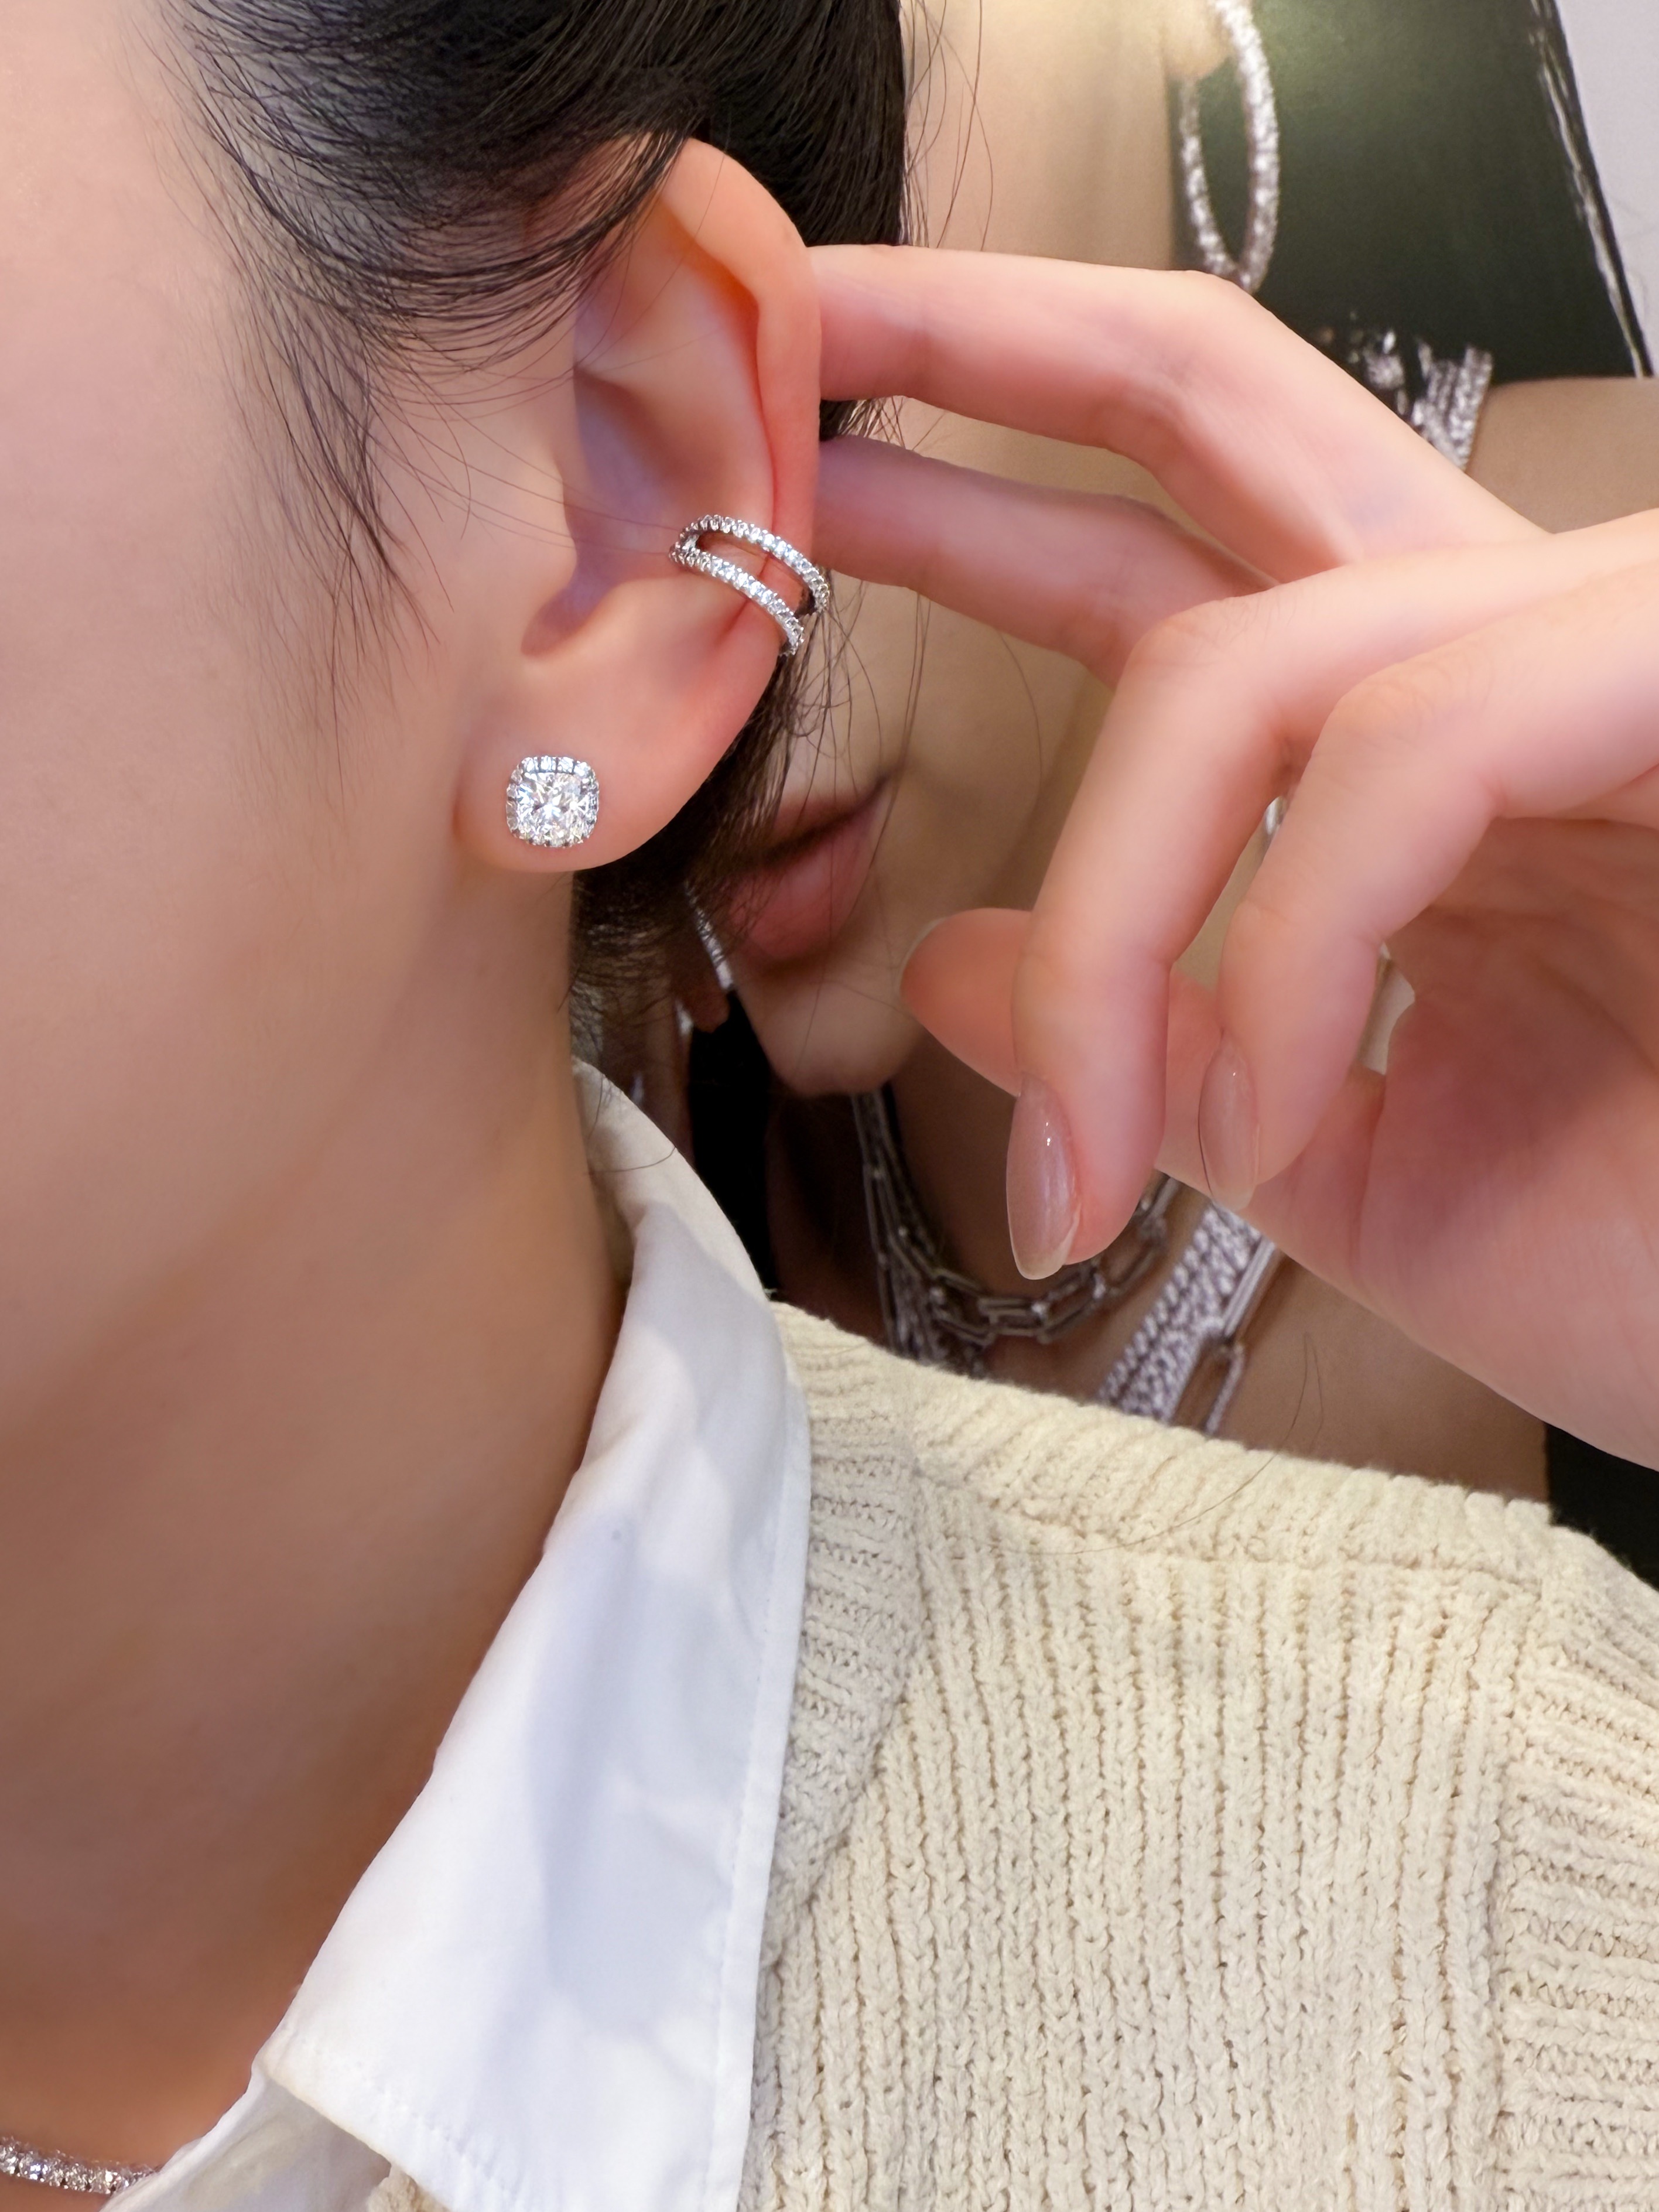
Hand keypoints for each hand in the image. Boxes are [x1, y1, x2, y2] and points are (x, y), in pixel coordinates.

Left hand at [812, 246, 1658, 1464]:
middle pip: (1212, 396)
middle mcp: (1487, 648)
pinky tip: (1264, 1121)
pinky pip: (1403, 761)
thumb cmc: (1639, 1253)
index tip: (801, 498)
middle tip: (801, 332)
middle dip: (984, 353)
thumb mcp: (1328, 1156)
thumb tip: (942, 963)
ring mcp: (1589, 653)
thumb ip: (1147, 1044)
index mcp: (1402, 738)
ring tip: (1087, 1149)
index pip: (1159, 558)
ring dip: (1113, 918)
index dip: (976, 497)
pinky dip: (1285, 962)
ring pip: (1252, 660)